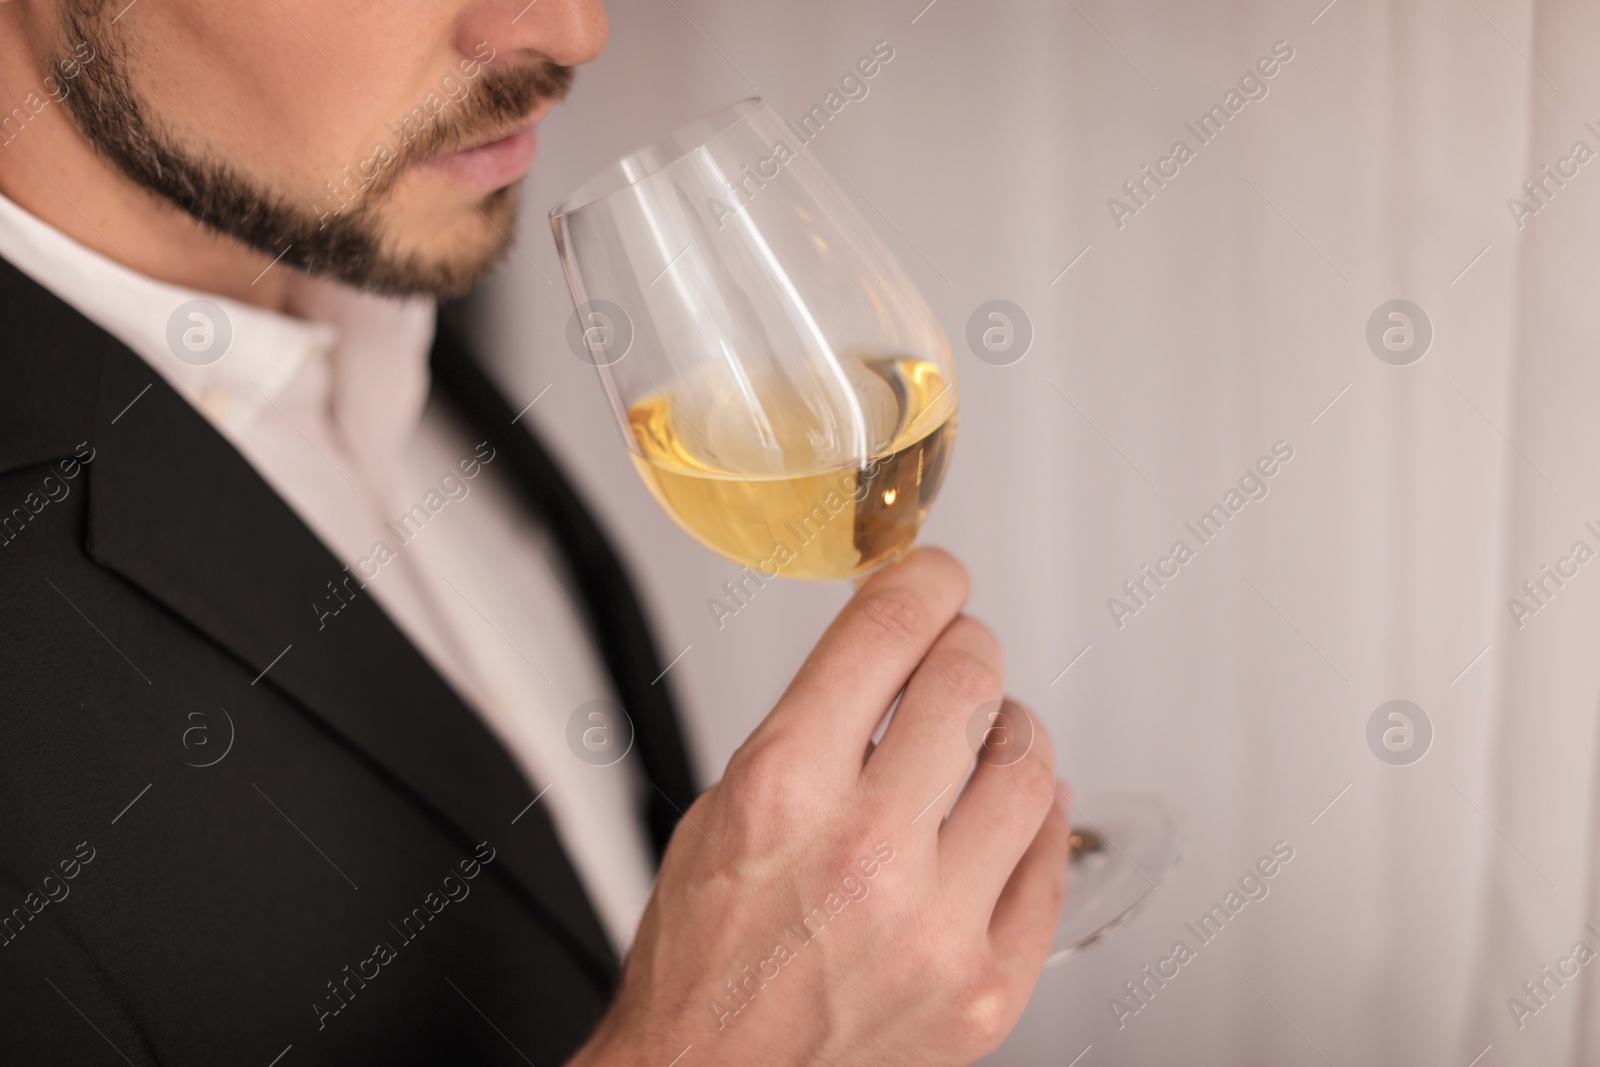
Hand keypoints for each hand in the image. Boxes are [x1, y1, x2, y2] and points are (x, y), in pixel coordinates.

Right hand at [572, 549, 1070, 1066]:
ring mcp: (937, 925)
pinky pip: (1051, 858)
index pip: (888, 632)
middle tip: (959, 655)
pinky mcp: (986, 987)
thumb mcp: (724, 806)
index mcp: (784, 790)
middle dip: (967, 648)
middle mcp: (866, 852)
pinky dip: (1032, 817)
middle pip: (972, 683)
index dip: (926, 581)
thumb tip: (893, 652)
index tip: (938, 577)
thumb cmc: (706, 955)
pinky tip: (1002, 814)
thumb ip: (814, 726)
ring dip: (1008, 732)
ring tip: (983, 740)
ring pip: (1030, 766)